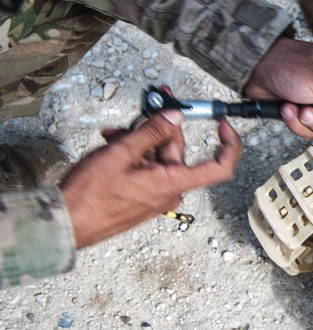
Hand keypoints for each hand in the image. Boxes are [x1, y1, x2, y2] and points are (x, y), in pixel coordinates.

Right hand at [60, 112, 241, 247]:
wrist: (66, 223)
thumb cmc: (90, 196)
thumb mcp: (121, 154)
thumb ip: (151, 133)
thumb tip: (175, 117)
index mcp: (174, 183)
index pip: (220, 167)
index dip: (229, 144)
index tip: (223, 124)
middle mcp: (170, 191)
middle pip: (177, 152)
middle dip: (158, 129)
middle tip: (149, 105)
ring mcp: (156, 195)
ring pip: (157, 158)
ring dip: (139, 141)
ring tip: (114, 133)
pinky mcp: (142, 196)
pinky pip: (147, 169)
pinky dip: (134, 155)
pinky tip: (113, 143)